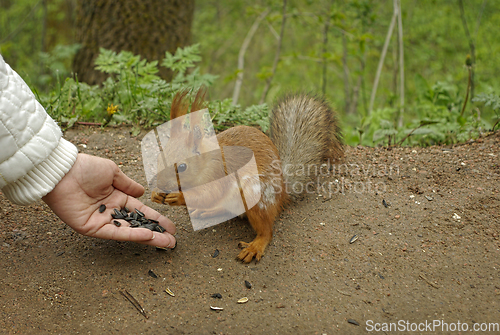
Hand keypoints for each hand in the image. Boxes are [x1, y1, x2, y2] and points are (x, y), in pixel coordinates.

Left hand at [42, 153, 175, 247]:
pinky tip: (147, 235)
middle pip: (138, 225)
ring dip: (148, 238)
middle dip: (156, 233)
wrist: (62, 172)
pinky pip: (115, 233)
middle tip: (172, 241)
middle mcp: (111, 211)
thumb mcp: (112, 172)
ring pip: (130, 232)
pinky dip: (132, 235)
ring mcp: (102, 221)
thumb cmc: (85, 168)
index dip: (156, 218)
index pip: (141, 211)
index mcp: (117, 197)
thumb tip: (143, 192)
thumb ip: (128, 184)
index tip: (171, 226)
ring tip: (166, 242)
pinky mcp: (92, 228)